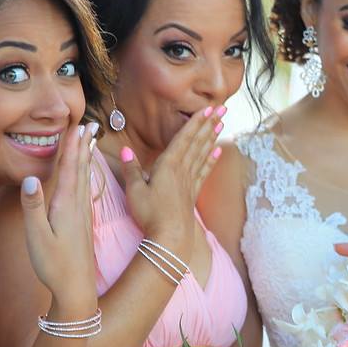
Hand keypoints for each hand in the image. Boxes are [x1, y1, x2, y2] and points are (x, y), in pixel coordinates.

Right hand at [20, 120, 96, 306]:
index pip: (69, 168)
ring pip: (85, 179)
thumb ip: (33, 207)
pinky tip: (87, 176)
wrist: (76, 289)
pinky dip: (86, 176)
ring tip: (90, 141)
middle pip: (81, 169)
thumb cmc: (54, 266)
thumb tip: (30, 178)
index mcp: (66, 206)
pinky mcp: (83, 224)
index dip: (72, 146)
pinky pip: (86, 191)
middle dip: (83, 145)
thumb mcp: (37, 237)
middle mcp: (78, 207)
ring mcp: (82, 215)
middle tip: (89, 124)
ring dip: (87, 158)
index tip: (76, 124)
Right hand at [120, 106, 223, 260]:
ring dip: (211, 137)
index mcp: (168, 165)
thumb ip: (131, 169)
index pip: (184, 137)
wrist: (169, 238)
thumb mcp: (134, 190)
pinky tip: (217, 152)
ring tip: (221, 124)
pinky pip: (204, 172)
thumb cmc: (149, 214)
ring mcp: (190, 182)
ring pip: (202, 153)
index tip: (208, 108)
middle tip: (222, 109)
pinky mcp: (193, 194)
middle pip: (197, 142)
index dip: (196, 122)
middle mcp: (182, 170)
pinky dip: (211, 160)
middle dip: (209, 124)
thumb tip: (125, 149)